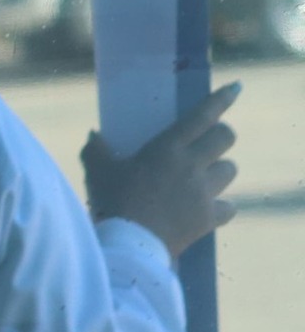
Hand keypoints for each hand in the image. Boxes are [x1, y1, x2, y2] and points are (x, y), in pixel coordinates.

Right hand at [82, 82, 240, 258]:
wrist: (130, 244)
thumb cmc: (112, 201)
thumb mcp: (98, 172)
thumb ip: (96, 151)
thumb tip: (94, 136)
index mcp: (167, 148)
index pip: (201, 116)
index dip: (221, 99)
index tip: (236, 87)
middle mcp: (192, 165)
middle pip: (225, 138)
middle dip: (220, 136)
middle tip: (207, 142)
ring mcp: (204, 192)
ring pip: (230, 169)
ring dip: (218, 170)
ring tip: (203, 177)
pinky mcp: (209, 218)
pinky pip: (228, 207)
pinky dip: (220, 206)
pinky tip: (207, 209)